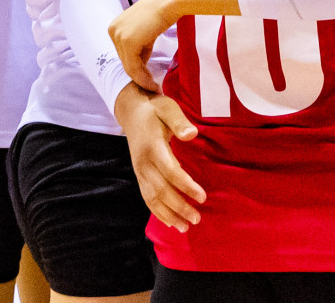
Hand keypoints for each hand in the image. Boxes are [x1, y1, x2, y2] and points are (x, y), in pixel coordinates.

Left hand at [108, 0, 180, 93]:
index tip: (147, 77)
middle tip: (152, 84)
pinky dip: (143, 78)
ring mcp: (119, 36)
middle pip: (125, 60)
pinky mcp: (128, 42)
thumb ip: (139, 46)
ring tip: (154, 86)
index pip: (123, 53)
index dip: (135, 66)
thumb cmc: (161, 13)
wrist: (169, 2)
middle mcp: (113, 30)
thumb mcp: (144, 31)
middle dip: (139, 73)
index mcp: (114, 27)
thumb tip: (140, 64)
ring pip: (129, 66)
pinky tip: (153, 83)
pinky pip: (134, 68)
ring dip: (142, 79)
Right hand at [114, 83, 203, 231]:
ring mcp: (139, 171)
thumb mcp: (168, 108)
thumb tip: (192, 134)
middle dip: (179, 206)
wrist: (132, 112)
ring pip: (152, 198)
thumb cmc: (154, 109)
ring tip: (185, 227)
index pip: (170, 171)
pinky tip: (170, 221)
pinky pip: (147, 197)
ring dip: (169, 214)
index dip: (186, 186)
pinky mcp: (139, 175)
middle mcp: (144, 163)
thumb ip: (179, 121)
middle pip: (161, 190)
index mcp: (153, 147)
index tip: (202, 197)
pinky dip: (158, 212)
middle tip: (197, 218)